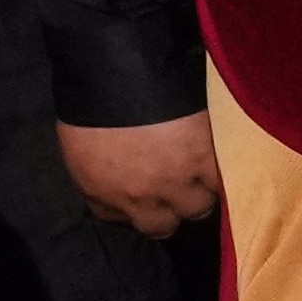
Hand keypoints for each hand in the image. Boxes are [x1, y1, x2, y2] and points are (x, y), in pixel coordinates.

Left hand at [59, 111, 217, 239]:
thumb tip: (114, 195)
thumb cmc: (91, 105)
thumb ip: (97, 178)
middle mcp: (140, 196)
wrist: (122, 74)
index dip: (131, 210)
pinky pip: (222, 183)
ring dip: (200, 195)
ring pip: (198, 209)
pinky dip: (223, 177)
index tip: (141, 200)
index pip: (118, 220)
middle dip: (168, 212)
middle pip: (162, 226)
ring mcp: (175, 180)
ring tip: (204, 178)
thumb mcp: (78, 148)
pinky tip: (223, 166)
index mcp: (103, 191)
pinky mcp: (205, 160)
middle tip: (176, 194)